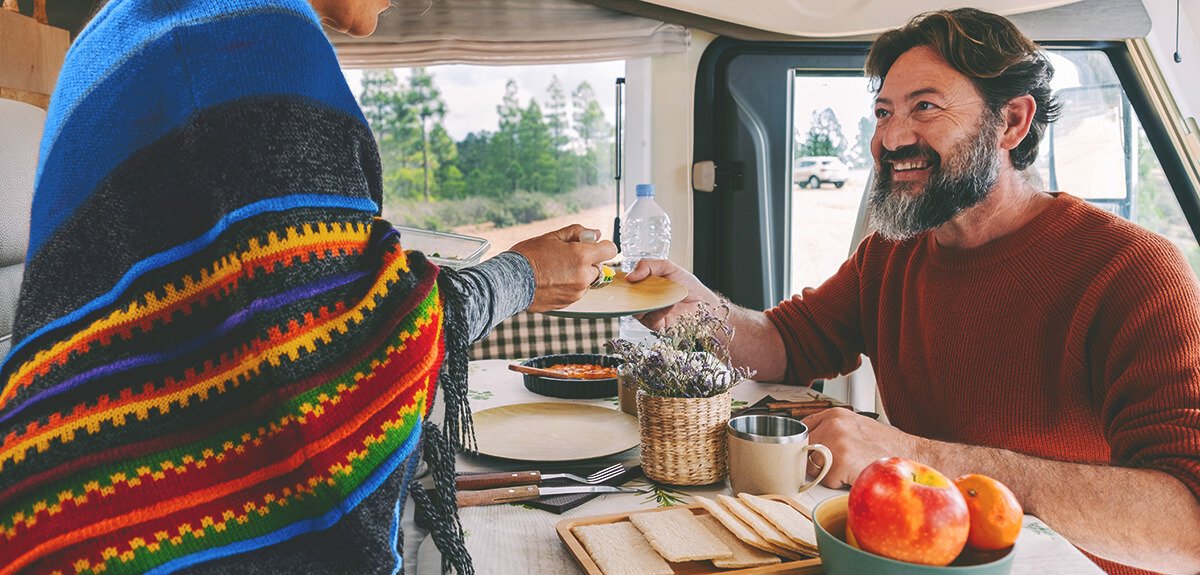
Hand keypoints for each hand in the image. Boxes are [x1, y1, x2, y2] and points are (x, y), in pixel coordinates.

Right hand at [510, 224, 617, 312]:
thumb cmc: (529, 256)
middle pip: (598, 267)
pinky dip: (569, 286)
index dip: (602, 245)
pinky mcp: (568, 303)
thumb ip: (578, 233)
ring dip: (579, 275)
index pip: (610, 250)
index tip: (592, 245)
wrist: (510, 282)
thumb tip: (595, 234)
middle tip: (566, 257)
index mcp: (582, 256)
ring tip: (556, 269)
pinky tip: (552, 280)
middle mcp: (583, 276)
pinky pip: (576, 292)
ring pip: (587, 281)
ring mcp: (576, 292)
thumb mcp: (552, 237)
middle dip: (588, 261)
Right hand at [624, 259, 721, 330]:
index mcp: (643, 285)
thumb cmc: (687, 285)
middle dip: (629, 294)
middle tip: (635, 287)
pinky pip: (650, 319)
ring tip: (660, 294)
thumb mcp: (668, 267)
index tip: (621, 278)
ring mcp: (648, 313)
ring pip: (636, 310)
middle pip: (626, 299)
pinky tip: (669, 304)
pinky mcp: (655, 325)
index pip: (625, 284)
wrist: (704, 303)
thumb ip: (648, 265)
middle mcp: (643, 300)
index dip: (620, 282)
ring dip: (647, 302)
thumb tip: (630, 275)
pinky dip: (659, 311)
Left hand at [802, 408, 923, 487]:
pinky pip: (826, 480)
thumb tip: (807, 445)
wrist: (913, 456)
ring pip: (812, 466)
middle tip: (841, 465)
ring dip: (829, 474)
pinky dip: (839, 484)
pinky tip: (856, 474)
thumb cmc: (887, 447)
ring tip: (851, 468)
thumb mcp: (857, 429)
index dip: (805, 446)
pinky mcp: (840, 459)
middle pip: (803, 450)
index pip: (803, 430)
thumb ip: (832, 432)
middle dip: (817, 462)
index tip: (809, 454)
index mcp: (835, 414)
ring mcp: (836, 439)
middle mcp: (833, 423)